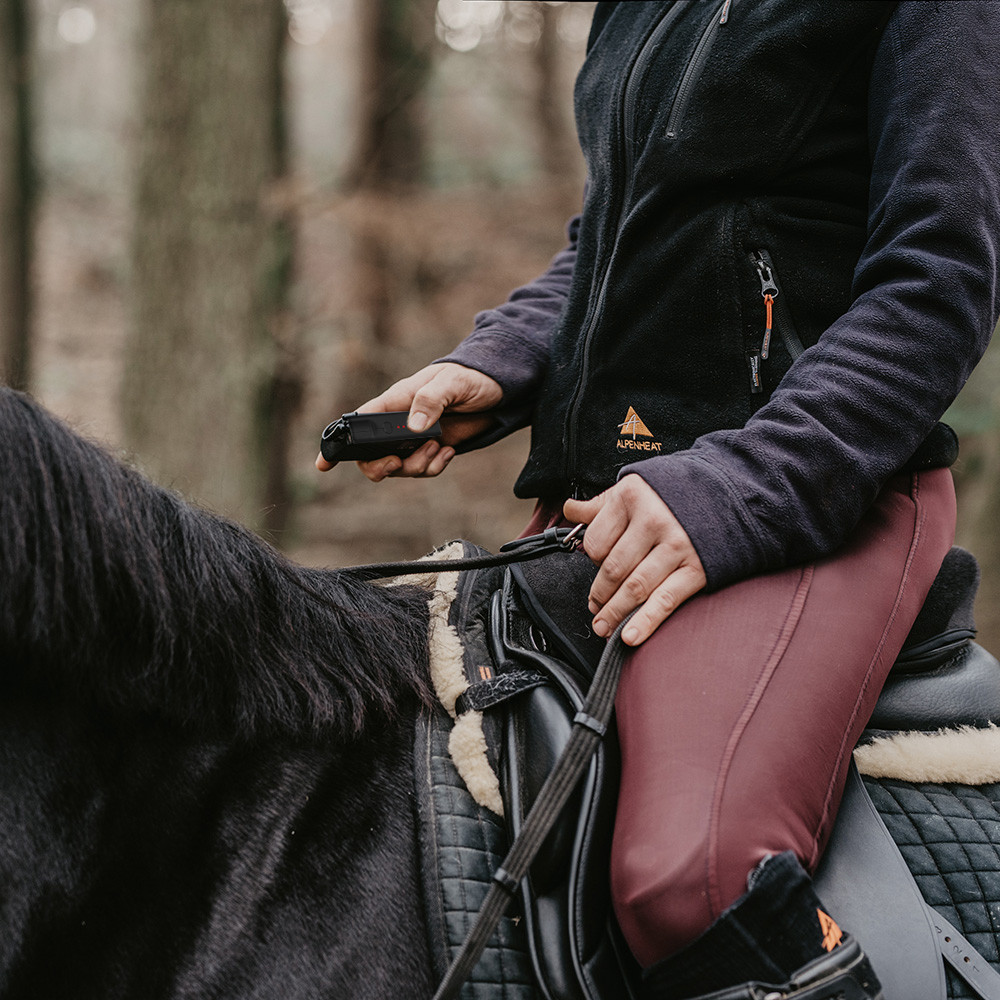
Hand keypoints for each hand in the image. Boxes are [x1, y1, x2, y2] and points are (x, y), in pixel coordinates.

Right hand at [315, 363, 502, 479]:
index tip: (323, 463)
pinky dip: (434, 467)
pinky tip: (449, 452)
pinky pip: (423, 469)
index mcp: (396, 401)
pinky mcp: (432, 448)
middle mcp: (400, 421)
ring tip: (439, 447)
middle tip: (397, 463)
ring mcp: (415, 437)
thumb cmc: (471, 375)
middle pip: (372, 455)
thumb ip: (432, 400)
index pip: (359, 422)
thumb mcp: (453, 383)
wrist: (499, 387)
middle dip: (381, 467)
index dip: (338, 442)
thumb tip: (413, 426)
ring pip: (399, 467)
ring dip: (417, 466)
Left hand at [563, 475, 706, 645]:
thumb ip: (601, 505)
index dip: (590, 560)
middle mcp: (653, 520)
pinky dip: (646, 622)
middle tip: (594, 607)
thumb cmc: (673, 494)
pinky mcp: (697, 568)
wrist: (729, 493)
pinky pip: (665, 600)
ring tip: (603, 627)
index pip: (596, 541)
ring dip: (614, 613)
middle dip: (599, 594)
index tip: (594, 569)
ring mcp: (676, 545)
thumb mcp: (634, 489)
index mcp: (631, 498)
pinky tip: (629, 636)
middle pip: (613, 569)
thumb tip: (568, 510)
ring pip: (634, 588)